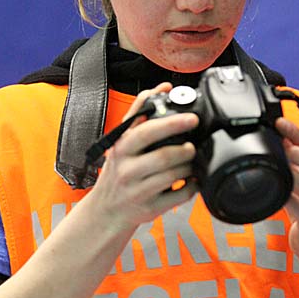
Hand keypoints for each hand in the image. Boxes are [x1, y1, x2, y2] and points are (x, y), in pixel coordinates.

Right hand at [93, 83, 198, 226]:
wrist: (106, 210)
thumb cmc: (118, 170)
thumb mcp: (122, 140)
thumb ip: (141, 111)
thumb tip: (163, 87)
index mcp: (122, 148)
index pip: (146, 132)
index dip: (172, 123)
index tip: (191, 118)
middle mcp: (127, 170)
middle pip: (163, 156)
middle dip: (184, 149)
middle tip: (193, 144)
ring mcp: (138, 191)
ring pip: (173, 176)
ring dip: (189, 166)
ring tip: (191, 160)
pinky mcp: (150, 209)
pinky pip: (178, 196)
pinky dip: (191, 186)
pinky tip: (192, 179)